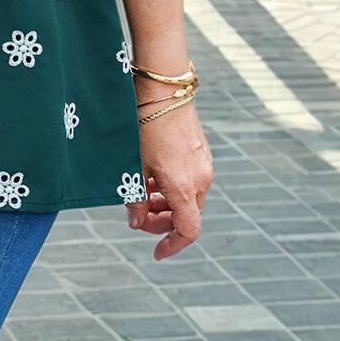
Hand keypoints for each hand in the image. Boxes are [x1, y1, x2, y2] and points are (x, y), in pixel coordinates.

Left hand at [126, 92, 212, 258]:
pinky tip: (152, 174)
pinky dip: (173, 186)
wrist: (164, 89)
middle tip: (138, 217)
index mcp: (185, 187)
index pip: (188, 231)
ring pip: (188, 197)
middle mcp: (201, 179)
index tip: (156, 251)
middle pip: (186, 215)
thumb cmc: (146, 126)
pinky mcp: (201, 151)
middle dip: (162, 221)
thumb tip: (136, 222)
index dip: (172, 245)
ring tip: (142, 191)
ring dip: (166, 203)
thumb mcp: (136, 165)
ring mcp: (204, 164)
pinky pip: (190, 179)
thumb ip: (137, 198)